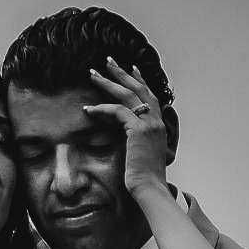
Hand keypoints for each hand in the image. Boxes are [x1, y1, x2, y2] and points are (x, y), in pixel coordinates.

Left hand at [84, 59, 171, 197]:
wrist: (150, 188)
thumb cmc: (145, 178)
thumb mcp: (144, 156)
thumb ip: (140, 143)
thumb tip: (131, 141)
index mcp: (160, 126)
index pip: (151, 96)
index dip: (140, 81)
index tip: (132, 69)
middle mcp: (157, 121)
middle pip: (139, 88)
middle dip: (122, 73)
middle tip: (108, 60)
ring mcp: (149, 124)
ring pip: (127, 94)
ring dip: (108, 82)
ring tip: (92, 74)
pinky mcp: (137, 130)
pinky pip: (117, 111)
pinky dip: (101, 109)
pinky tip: (88, 109)